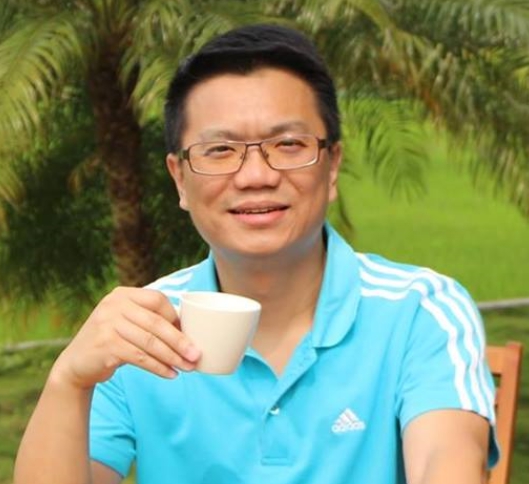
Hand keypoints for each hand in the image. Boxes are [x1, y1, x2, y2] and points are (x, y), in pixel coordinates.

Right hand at [51, 287, 200, 388]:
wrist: (76, 365)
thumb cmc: (111, 342)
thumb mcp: (126, 323)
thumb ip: (149, 320)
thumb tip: (188, 332)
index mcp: (123, 294)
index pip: (157, 299)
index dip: (176, 317)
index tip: (190, 334)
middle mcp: (114, 305)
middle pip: (156, 323)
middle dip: (180, 341)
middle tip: (196, 355)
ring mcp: (108, 324)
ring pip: (150, 342)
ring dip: (172, 357)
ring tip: (187, 367)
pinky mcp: (106, 345)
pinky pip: (140, 357)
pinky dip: (158, 367)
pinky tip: (170, 374)